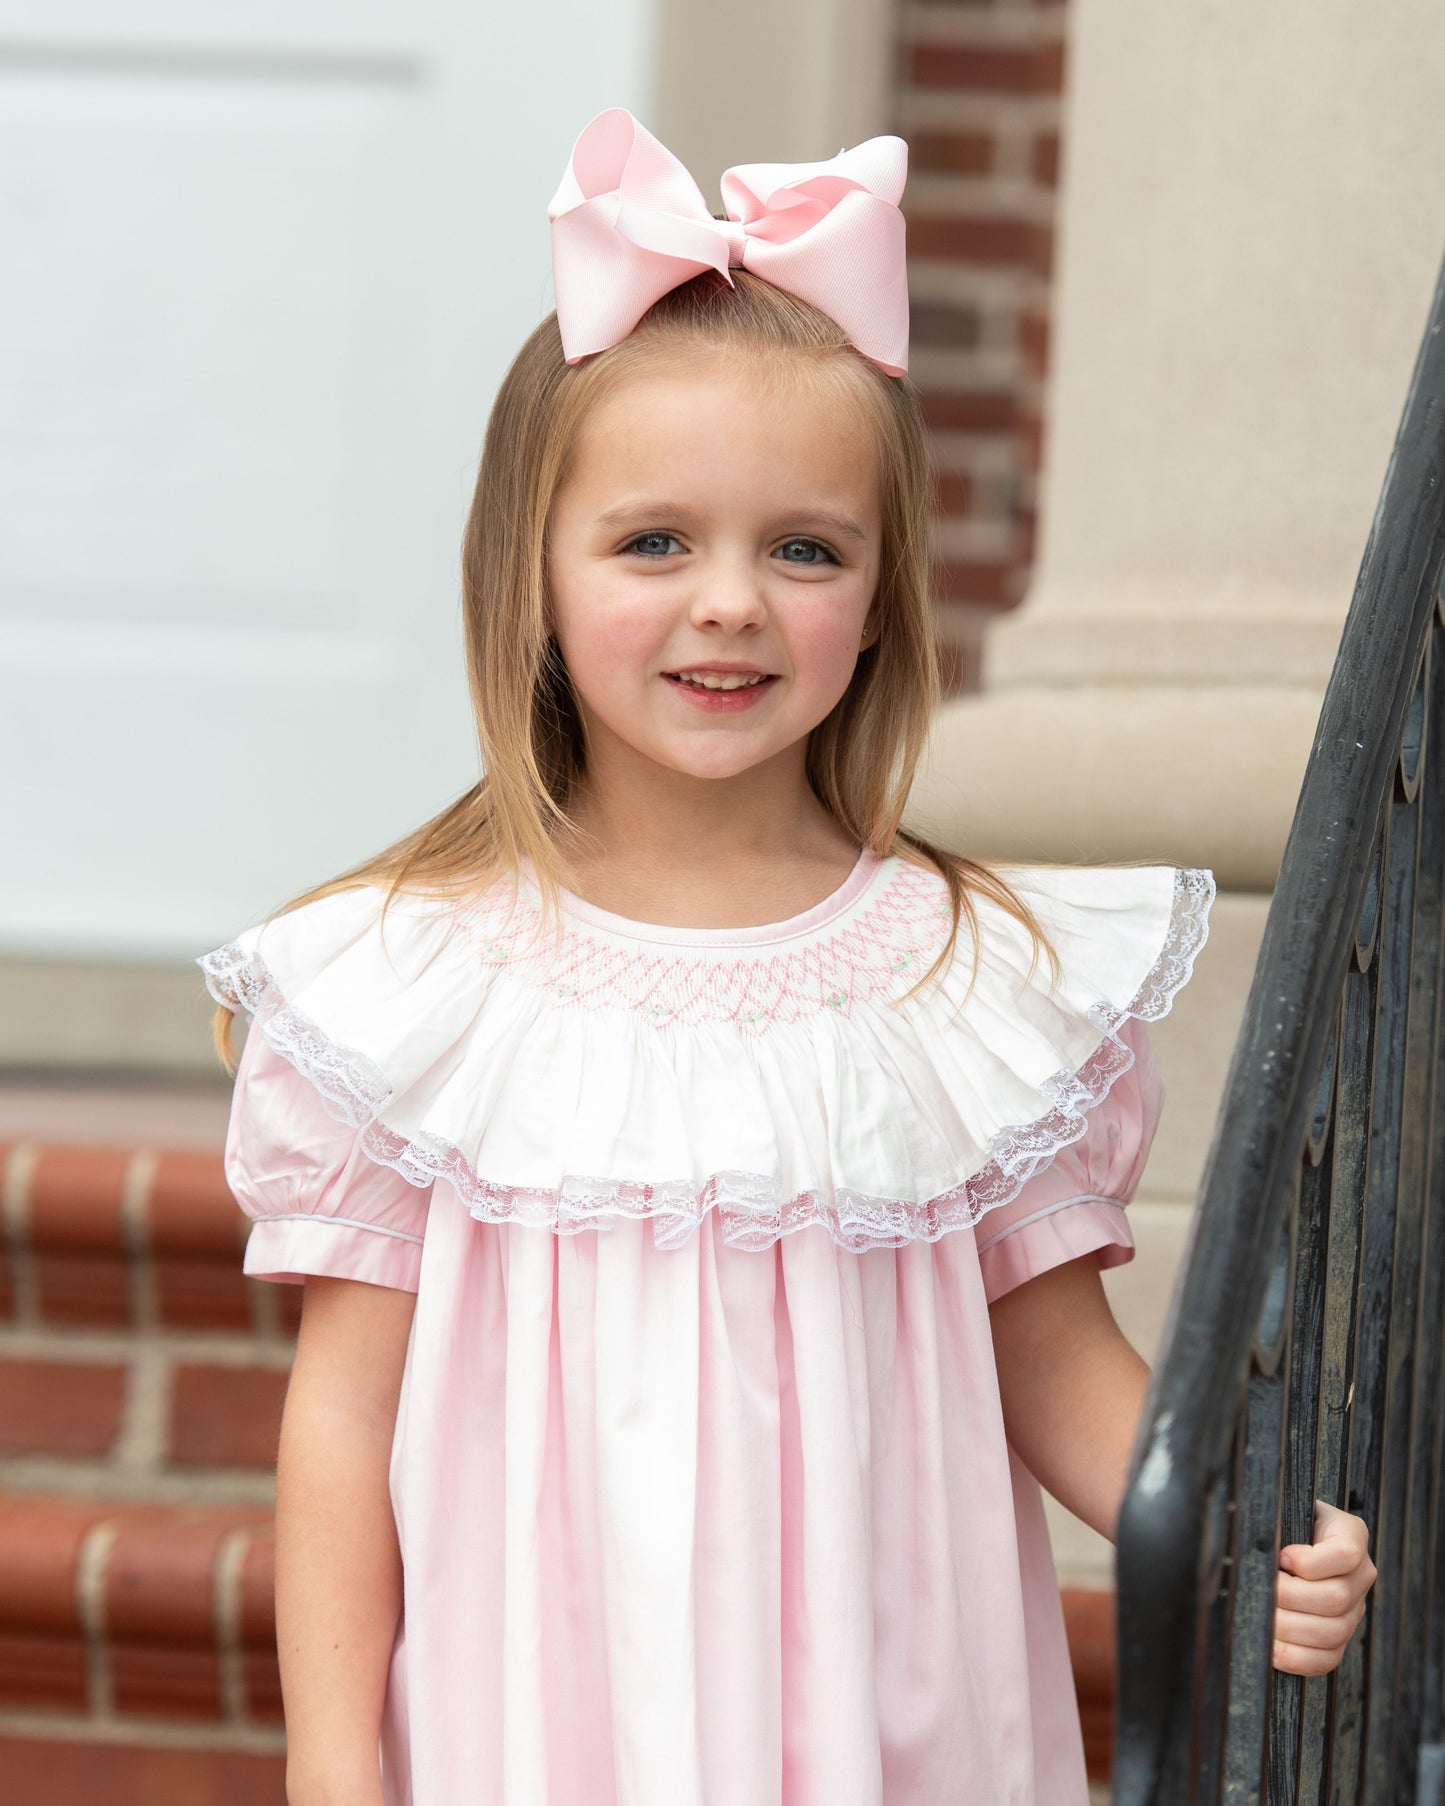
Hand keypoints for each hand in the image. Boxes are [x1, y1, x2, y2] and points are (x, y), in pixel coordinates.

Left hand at [1272, 1498, 1375, 1674]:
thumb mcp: (1282, 1510)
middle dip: (1290, 1597)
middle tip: (1261, 1591)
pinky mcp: (1341, 1638)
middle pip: (1336, 1598)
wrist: (1284, 1539)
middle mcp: (1361, 1574)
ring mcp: (1354, 1608)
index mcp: (1350, 1534)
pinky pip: (1327, 1659)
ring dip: (1289, 1627)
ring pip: (1333, 1632)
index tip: (1281, 1556)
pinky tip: (1272, 1648)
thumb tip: (1260, 1549)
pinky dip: (1296, 1657)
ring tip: (1262, 1616)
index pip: (1346, 1554)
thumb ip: (1276, 1521)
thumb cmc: (1280, 1521)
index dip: (1310, 1562)